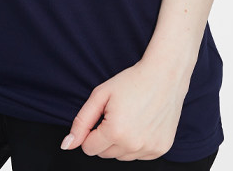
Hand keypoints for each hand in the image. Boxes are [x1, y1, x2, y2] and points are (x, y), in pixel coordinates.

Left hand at [61, 58, 188, 159]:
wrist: (165, 76)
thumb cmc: (132, 82)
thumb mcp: (100, 95)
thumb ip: (81, 121)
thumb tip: (67, 144)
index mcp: (115, 132)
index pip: (89, 148)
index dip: (90, 132)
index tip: (101, 116)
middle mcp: (133, 145)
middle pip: (104, 154)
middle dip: (105, 137)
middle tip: (117, 114)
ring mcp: (149, 149)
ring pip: (121, 156)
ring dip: (121, 142)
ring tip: (131, 117)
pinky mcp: (160, 149)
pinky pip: (139, 155)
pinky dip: (137, 143)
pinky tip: (142, 123)